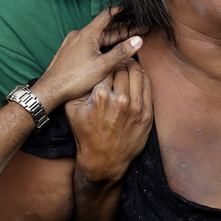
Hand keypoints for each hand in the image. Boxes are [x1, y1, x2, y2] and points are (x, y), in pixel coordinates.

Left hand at [31, 8, 142, 112]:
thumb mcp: (102, 65)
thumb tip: (138, 40)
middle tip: (141, 30)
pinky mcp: (70, 51)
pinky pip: (89, 44)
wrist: (51, 90)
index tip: (134, 11)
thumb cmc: (75, 78)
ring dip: (113, 38)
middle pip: (105, 27)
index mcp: (87, 33)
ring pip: (97, 37)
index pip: (108, 15)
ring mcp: (73, 43)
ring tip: (129, 40)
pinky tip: (109, 51)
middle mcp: (79, 34)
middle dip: (123, 29)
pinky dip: (102, 45)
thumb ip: (121, 52)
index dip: (123, 12)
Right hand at [66, 59, 152, 183]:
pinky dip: (144, 77)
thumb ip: (79, 88)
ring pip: (137, 74)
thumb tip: (88, 70)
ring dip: (133, 66)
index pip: (107, 67)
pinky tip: (139, 75)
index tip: (108, 61)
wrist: (103, 160)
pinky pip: (148, 88)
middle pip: (123, 68)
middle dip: (120, 62)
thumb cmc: (86, 133)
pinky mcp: (147, 115)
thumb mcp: (72, 110)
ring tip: (129, 64)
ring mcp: (136, 108)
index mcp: (100, 96)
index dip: (107, 62)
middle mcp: (120, 100)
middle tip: (119, 60)